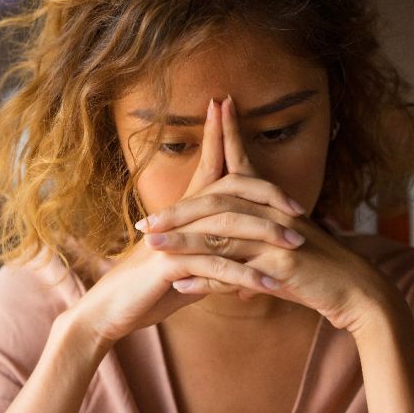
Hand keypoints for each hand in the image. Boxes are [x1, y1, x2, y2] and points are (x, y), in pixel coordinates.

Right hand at [68, 99, 278, 344]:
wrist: (113, 308)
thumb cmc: (152, 284)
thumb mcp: (188, 261)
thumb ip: (214, 248)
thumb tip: (243, 246)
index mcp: (185, 210)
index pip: (208, 164)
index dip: (220, 134)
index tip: (229, 104)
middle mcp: (179, 216)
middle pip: (228, 190)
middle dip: (266, 194)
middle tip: (300, 208)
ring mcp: (173, 238)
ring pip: (226, 226)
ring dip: (265, 235)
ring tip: (297, 244)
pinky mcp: (169, 264)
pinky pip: (216, 266)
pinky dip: (245, 275)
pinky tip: (269, 285)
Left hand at [140, 96, 397, 332]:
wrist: (356, 292)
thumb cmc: (317, 272)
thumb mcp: (280, 251)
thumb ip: (248, 248)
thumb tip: (214, 259)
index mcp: (273, 204)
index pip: (241, 165)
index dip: (224, 137)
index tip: (211, 108)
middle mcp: (273, 214)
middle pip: (217, 202)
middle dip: (178, 211)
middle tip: (143, 221)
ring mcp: (277, 239)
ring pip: (219, 235)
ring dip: (181, 242)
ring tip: (151, 247)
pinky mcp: (280, 266)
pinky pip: (234, 272)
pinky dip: (205, 279)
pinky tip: (180, 285)